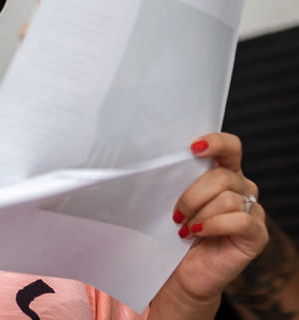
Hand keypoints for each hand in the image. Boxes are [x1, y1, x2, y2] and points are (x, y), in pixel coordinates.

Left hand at [156, 133, 268, 315]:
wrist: (181, 271)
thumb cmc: (175, 231)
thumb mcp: (173, 199)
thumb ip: (177, 178)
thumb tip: (156, 161)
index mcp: (223, 173)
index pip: (230, 146)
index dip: (215, 142)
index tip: (193, 147)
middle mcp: (243, 188)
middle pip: (222, 176)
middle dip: (192, 194)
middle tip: (175, 214)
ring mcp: (254, 212)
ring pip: (227, 198)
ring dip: (199, 213)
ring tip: (184, 228)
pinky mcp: (257, 235)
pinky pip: (239, 220)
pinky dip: (213, 225)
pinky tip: (197, 233)